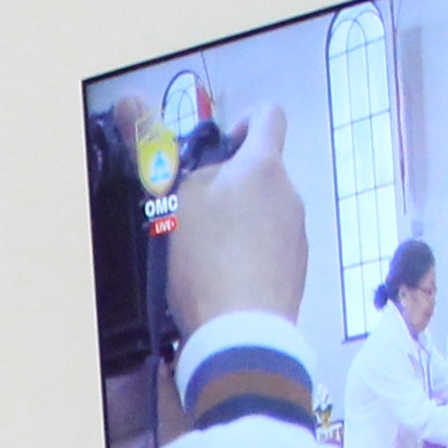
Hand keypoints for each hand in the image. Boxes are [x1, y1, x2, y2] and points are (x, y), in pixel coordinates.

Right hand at [165, 102, 308, 340]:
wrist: (242, 332)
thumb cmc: (207, 259)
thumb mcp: (177, 201)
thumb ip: (171, 159)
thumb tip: (148, 115)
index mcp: (263, 167)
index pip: (268, 116)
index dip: (244, 122)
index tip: (222, 148)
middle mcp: (290, 193)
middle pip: (262, 173)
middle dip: (232, 185)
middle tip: (197, 215)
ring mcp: (298, 234)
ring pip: (266, 212)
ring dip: (241, 222)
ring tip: (208, 257)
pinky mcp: (298, 270)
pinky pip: (271, 248)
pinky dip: (251, 255)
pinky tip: (226, 282)